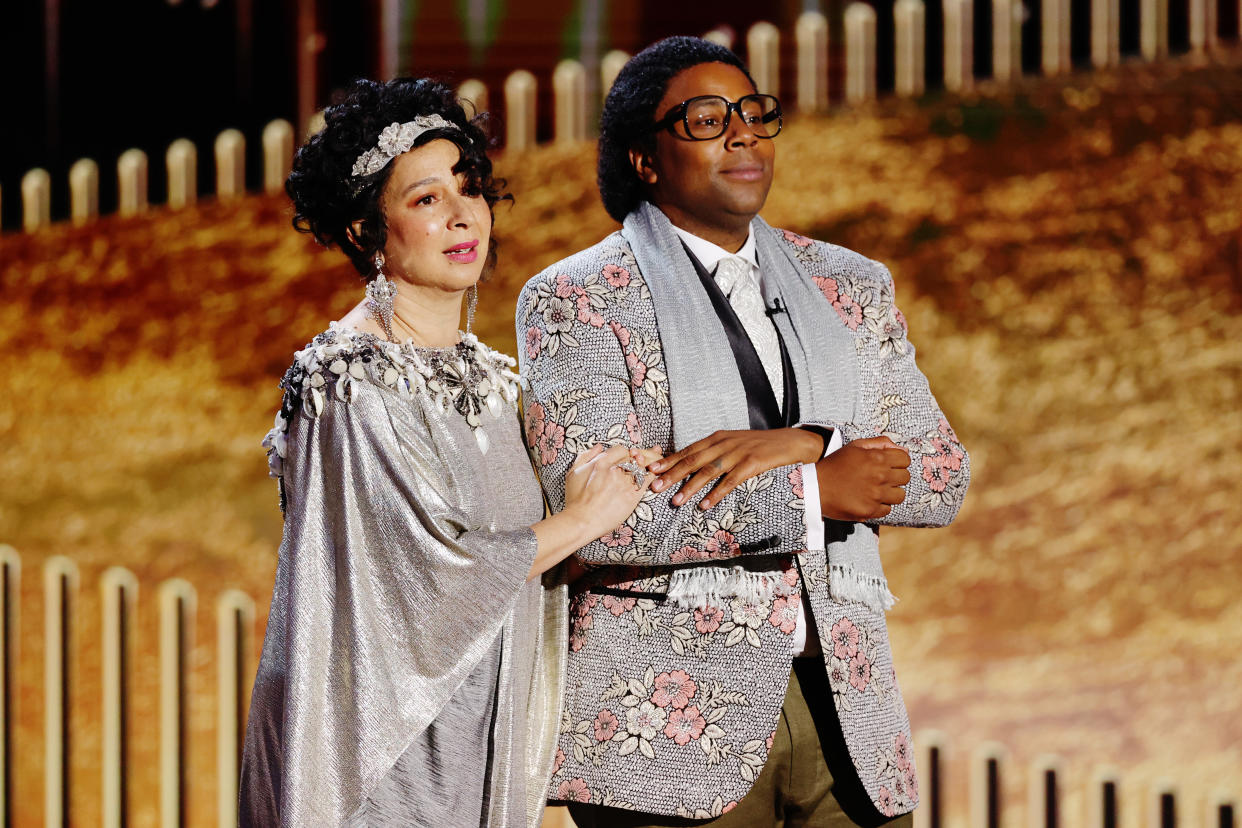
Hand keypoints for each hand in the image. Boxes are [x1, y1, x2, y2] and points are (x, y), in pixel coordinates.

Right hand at [563, 444, 652, 539]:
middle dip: (635, 458)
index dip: (623, 453)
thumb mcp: (573, 472)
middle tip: (637, 459)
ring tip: (644, 466)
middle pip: (632, 457)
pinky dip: (650, 475)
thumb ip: (586, 456)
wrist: (582, 520)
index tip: (623, 458)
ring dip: (644, 465)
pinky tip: (649, 476)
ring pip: (642, 467)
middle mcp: (615, 470)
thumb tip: (599, 447)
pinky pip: (647, 480)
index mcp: (601, 462)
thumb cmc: (575, 499)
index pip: (621, 449)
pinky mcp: (633, 496)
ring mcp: (625, 483)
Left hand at [646, 428, 823, 510]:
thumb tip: (692, 466)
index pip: (688, 450)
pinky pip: (730, 481)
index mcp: (717, 437)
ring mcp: (738, 453)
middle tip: (654, 487)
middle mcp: (724, 443)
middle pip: (693, 460)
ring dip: (690, 487)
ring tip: (675, 500)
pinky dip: (716, 494)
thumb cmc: (760, 446)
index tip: (651, 469)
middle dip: (672, 474)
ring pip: (708, 471)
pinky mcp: (752, 464)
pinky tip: (704, 505)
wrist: (791, 442)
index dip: (669, 460)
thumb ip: (714, 452)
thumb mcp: (734, 443)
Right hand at [816, 436, 910, 520]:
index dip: (898, 461)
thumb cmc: (834, 464)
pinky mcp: (870, 510)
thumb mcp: (854, 447)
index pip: (905, 459)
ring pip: (900, 495)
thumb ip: (879, 444)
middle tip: (882, 478)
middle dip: (896, 476)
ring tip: (878, 491)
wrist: (814, 487)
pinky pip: (887, 509)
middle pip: (905, 477)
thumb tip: (902, 449)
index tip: (890, 465)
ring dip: (891, 493)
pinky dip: (880, 506)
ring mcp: (876, 495)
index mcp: (877, 458)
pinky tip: (868, 500)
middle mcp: (879, 476)